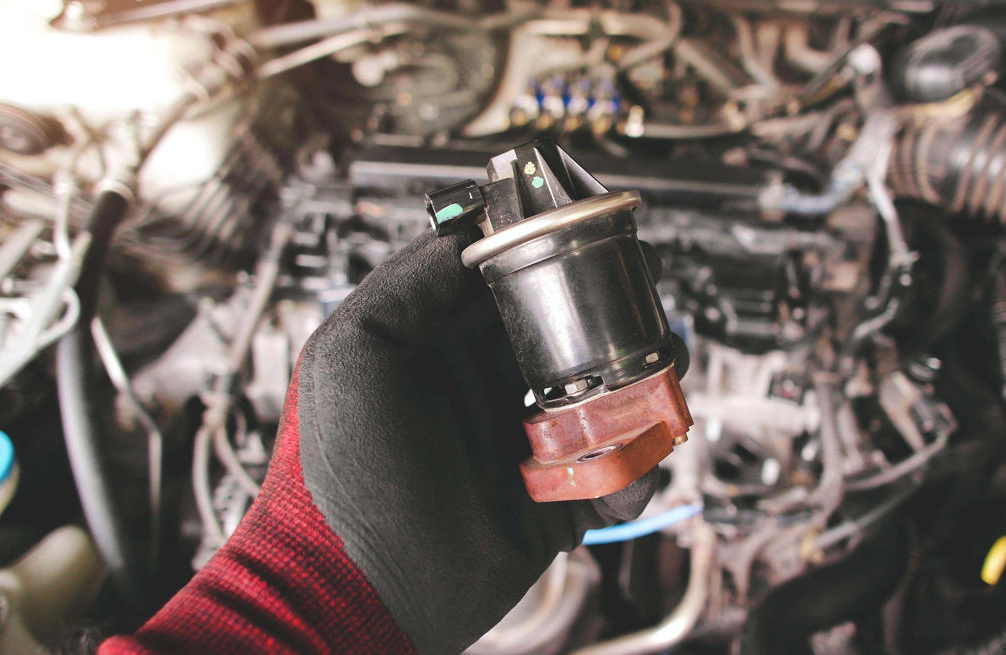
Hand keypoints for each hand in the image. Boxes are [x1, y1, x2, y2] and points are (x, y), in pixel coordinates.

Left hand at [294, 231, 655, 654]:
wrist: (363, 591)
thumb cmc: (341, 472)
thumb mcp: (352, 353)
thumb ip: (409, 283)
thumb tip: (470, 230)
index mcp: (443, 347)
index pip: (511, 284)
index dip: (556, 256)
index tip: (597, 235)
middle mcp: (487, 388)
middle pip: (570, 335)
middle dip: (615, 316)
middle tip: (647, 300)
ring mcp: (524, 444)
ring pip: (603, 399)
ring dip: (641, 381)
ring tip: (664, 370)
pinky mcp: (554, 501)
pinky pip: (613, 474)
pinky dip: (636, 461)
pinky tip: (638, 449)